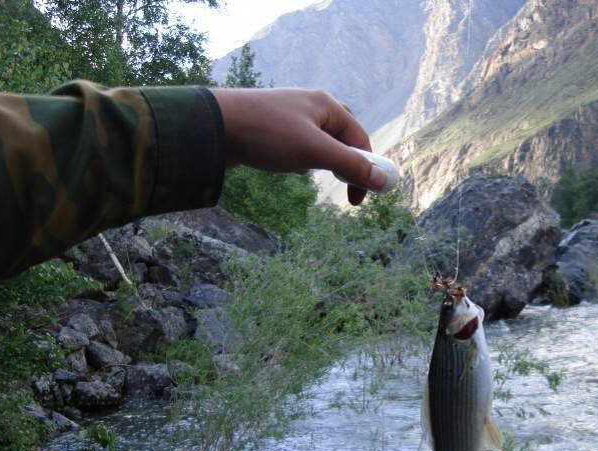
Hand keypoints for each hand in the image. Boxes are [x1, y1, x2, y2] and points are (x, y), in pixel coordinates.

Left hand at [210, 87, 385, 205]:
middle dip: (348, 162)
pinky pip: (299, 144)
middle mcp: (311, 106)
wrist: (214, 126)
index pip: (359, 138)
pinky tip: (294, 168)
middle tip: (346, 188)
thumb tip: (383, 180)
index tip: (360, 197)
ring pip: (320, 142)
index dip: (366, 168)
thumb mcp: (314, 152)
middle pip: (343, 136)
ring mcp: (290, 116)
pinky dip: (303, 158)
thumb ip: (350, 165)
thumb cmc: (267, 134)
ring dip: (324, 161)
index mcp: (326, 105)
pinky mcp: (272, 128)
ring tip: (317, 175)